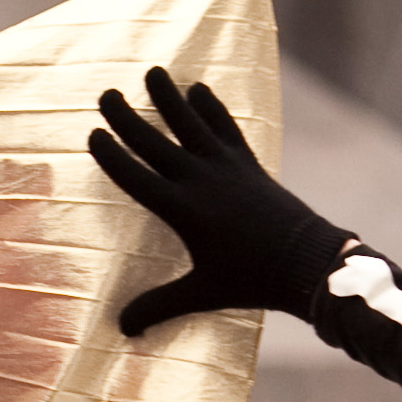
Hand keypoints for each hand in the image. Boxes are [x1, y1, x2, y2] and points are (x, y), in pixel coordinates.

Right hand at [88, 66, 355, 335]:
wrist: (307, 263)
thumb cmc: (251, 281)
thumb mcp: (200, 294)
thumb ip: (158, 306)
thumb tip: (120, 329)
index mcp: (182, 210)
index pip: (136, 176)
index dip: (112, 155)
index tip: (93, 134)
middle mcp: (200, 181)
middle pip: (155, 142)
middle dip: (128, 117)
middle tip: (107, 95)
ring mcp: (227, 168)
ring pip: (191, 124)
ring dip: (169, 98)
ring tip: (153, 71)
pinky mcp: (249, 164)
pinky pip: (225, 128)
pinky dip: (211, 107)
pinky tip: (198, 88)